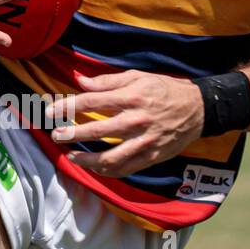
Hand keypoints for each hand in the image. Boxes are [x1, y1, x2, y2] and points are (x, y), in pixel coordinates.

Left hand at [49, 68, 204, 177]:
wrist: (199, 109)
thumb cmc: (165, 89)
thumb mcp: (138, 77)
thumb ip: (108, 81)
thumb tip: (80, 81)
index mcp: (131, 97)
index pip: (92, 102)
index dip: (68, 107)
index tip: (50, 111)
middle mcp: (136, 120)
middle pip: (96, 131)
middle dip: (71, 134)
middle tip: (56, 136)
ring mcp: (144, 141)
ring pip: (110, 157)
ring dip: (87, 160)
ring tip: (71, 157)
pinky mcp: (152, 156)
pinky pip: (125, 168)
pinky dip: (107, 171)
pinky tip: (94, 167)